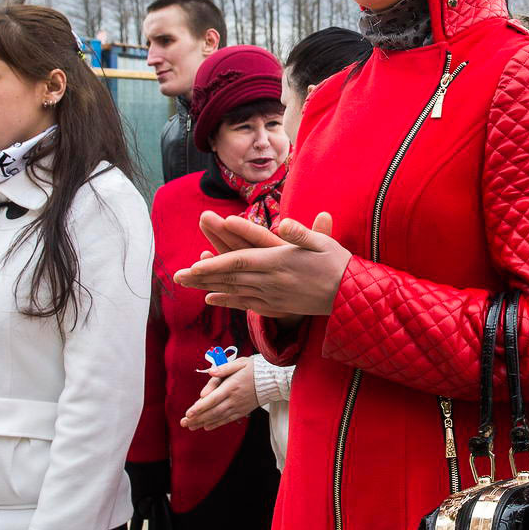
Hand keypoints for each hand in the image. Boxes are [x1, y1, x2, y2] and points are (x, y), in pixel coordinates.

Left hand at [174, 212, 346, 317]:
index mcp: (279, 262)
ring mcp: (273, 296)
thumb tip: (283, 224)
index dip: (215, 264)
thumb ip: (302, 233)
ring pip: (234, 291)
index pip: (240, 261)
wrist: (351, 296)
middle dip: (203, 277)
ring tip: (187, 284)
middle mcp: (272, 282)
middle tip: (178, 276)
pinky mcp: (277, 305)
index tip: (194, 265)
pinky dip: (228, 300)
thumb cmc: (338, 264)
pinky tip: (212, 298)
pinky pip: (247, 304)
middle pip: (231, 278)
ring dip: (209, 287)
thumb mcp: (323, 243)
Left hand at [182, 356, 263, 430]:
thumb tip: (210, 372)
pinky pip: (227, 419)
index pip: (213, 399)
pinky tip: (206, 427)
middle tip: (183, 423)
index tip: (188, 413)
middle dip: (197, 418)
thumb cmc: (254, 369)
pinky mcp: (242, 411)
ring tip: (191, 426)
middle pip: (213, 411)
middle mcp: (234, 399)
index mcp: (232, 386)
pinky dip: (216, 424)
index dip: (200, 407)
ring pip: (219, 417)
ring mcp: (238, 406)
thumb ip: (224, 368)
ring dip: (203, 422)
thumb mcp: (240, 363)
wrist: (271, 380)